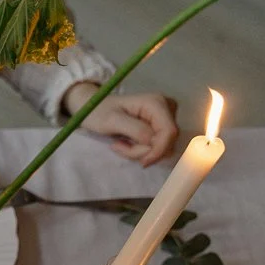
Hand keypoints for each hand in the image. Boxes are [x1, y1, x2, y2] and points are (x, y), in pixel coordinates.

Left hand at [64, 84, 178, 165]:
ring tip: (119, 144)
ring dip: (140, 152)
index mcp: (156, 103)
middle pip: (167, 141)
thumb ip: (136, 130)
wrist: (94, 109)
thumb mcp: (112, 121)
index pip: (169, 132)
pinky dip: (140, 150)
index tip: (141, 162)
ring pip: (162, 147)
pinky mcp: (160, 127)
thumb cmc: (99, 112)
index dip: (159, 150)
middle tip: (119, 147)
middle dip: (144, 151)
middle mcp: (166, 108)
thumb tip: (153, 141)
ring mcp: (165, 117)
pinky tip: (126, 144)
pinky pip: (157, 147)